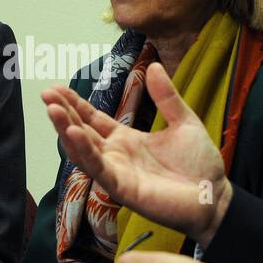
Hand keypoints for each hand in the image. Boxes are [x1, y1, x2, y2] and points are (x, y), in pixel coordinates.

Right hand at [42, 62, 233, 245]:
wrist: (216, 196)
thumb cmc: (201, 166)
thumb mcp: (184, 122)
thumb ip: (167, 97)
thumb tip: (155, 66)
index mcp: (127, 140)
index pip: (93, 119)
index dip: (75, 104)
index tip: (57, 88)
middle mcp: (116, 156)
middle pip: (82, 132)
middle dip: (63, 113)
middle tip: (46, 94)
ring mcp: (117, 173)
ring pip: (84, 150)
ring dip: (66, 130)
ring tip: (52, 110)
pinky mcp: (123, 189)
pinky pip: (99, 169)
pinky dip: (85, 152)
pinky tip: (74, 134)